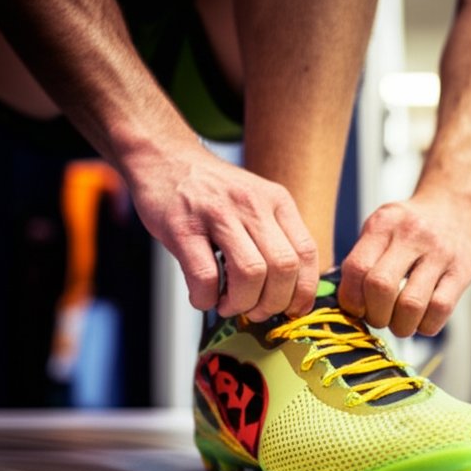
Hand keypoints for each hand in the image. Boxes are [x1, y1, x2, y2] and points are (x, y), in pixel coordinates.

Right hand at [128, 146, 318, 321]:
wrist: (164, 158)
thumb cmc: (211, 192)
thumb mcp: (256, 201)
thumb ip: (276, 237)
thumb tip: (291, 293)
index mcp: (277, 201)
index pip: (307, 252)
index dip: (304, 290)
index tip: (292, 310)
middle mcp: (253, 204)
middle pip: (283, 267)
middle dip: (272, 303)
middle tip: (255, 312)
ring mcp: (218, 214)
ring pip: (251, 273)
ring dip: (241, 303)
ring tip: (228, 305)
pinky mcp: (183, 227)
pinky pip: (205, 276)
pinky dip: (206, 299)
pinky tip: (203, 297)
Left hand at [339, 192, 470, 336]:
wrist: (452, 204)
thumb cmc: (407, 226)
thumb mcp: (379, 228)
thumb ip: (361, 259)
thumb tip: (341, 304)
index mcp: (384, 223)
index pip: (357, 268)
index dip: (351, 299)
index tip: (356, 308)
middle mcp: (412, 234)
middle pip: (381, 287)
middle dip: (374, 315)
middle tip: (378, 318)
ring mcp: (440, 253)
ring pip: (411, 304)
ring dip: (400, 326)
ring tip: (400, 323)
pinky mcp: (462, 271)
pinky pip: (440, 309)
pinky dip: (425, 325)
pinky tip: (421, 320)